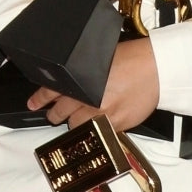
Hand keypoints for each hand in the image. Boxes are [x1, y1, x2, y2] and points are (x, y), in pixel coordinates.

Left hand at [27, 37, 160, 131]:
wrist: (157, 69)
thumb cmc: (133, 59)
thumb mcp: (100, 59)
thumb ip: (83, 74)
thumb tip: (70, 84)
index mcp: (83, 79)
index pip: (52, 91)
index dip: (40, 99)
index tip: (33, 104)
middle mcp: (89, 99)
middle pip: (61, 113)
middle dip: (56, 114)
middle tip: (55, 113)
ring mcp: (103, 115)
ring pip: (77, 127)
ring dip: (76, 123)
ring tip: (81, 117)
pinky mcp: (117, 125)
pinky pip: (98, 132)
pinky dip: (97, 128)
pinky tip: (100, 122)